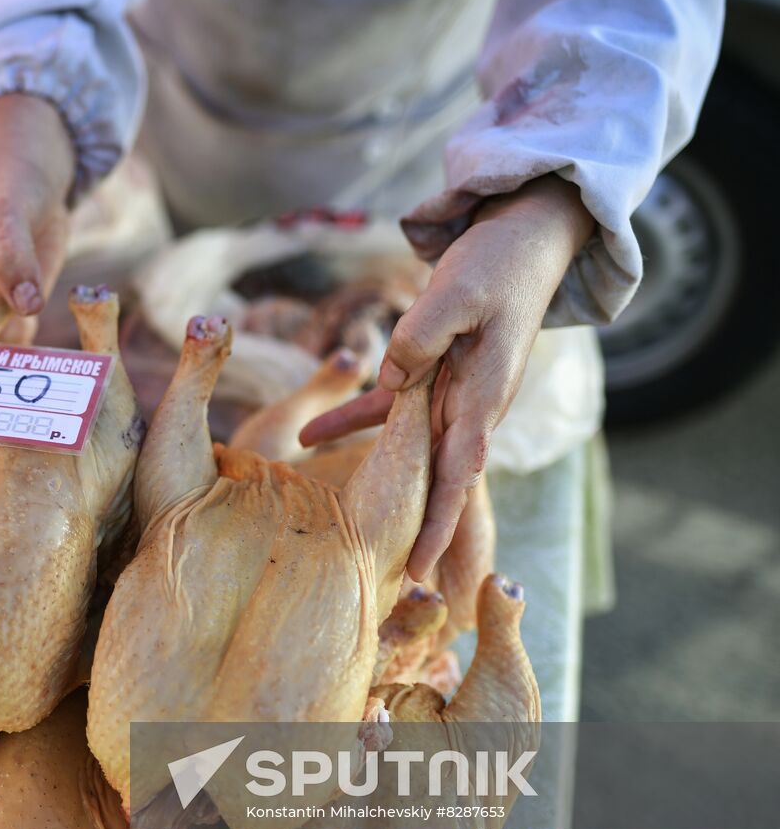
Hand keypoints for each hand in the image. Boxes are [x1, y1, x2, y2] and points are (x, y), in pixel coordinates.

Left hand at [301, 175, 594, 580]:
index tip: (424, 570)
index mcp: (482, 398)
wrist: (521, 236)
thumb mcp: (454, 294)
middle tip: (403, 592)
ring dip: (374, 485)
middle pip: (439, 487)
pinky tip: (306, 434)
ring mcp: (451, 395)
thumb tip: (387, 383)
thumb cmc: (496, 262)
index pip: (459, 477)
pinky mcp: (432, 374)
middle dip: (423, 538)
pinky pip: (385, 408)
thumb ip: (418, 341)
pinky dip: (348, 419)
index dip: (441, 526)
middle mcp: (469, 408)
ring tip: (337, 526)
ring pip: (406, 453)